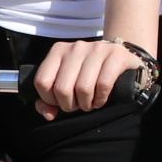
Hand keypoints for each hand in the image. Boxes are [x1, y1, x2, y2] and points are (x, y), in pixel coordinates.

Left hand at [32, 38, 146, 119]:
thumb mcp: (66, 81)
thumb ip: (49, 100)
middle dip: (69, 105)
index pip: (42, 81)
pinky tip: (101, 99)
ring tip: (90, 102)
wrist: (119, 56)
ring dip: (86, 104)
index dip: (50, 99)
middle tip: (77, 104)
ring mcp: (96, 49)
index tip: (60, 101)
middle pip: (62, 88)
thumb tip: (49, 114)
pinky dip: (101, 99)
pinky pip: (103, 85)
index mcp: (58, 51)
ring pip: (83, 88)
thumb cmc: (88, 73)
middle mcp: (76, 48)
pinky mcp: (116, 55)